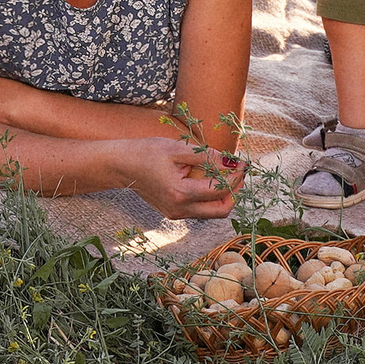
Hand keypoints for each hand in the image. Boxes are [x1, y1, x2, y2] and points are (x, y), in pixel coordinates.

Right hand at [114, 136, 242, 218]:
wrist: (121, 166)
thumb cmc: (147, 152)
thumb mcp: (178, 149)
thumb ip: (207, 157)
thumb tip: (232, 163)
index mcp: (180, 193)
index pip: (219, 191)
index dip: (235, 177)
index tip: (242, 163)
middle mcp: (179, 209)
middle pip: (220, 211)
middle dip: (234, 193)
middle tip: (239, 174)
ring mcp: (176, 214)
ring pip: (211, 213)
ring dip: (223, 197)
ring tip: (226, 175)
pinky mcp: (173, 212)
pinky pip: (199, 209)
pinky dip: (210, 198)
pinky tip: (210, 180)